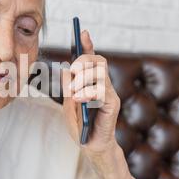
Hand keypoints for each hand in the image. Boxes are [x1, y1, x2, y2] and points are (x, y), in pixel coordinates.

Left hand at [62, 30, 134, 178]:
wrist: (90, 146)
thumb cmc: (80, 125)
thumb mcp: (68, 104)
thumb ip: (68, 87)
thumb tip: (66, 69)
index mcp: (91, 82)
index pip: (91, 59)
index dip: (88, 44)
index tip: (83, 32)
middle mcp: (103, 84)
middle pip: (98, 60)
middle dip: (82, 61)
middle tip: (71, 73)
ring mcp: (109, 94)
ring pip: (101, 71)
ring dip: (83, 76)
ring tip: (72, 90)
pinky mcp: (112, 105)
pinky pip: (102, 90)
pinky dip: (88, 92)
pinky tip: (79, 99)